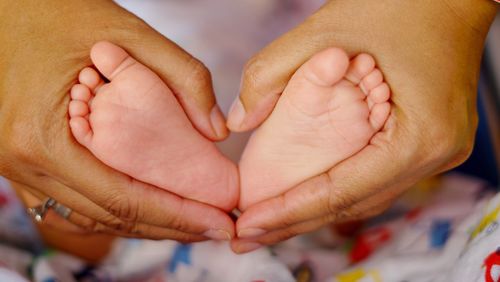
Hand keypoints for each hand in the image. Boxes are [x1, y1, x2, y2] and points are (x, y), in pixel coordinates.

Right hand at [0, 0, 233, 240]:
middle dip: (170, 226)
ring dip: (144, 222)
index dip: (177, 217)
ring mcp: (17, 168)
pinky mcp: (23, 162)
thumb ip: (182, 76)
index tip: (221, 225)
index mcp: (43, 137)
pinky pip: (73, 201)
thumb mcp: (127, 32)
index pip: (122, 198)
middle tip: (219, 228)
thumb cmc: (58, 13)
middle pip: (109, 216)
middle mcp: (23, 164)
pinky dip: (115, 208)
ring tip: (192, 221)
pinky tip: (149, 205)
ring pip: (91, 214)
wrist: (4, 8)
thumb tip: (216, 131)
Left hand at [229, 0, 496, 252]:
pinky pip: (375, 177)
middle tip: (247, 237)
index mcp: (420, 135)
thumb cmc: (398, 5)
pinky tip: (304, 196)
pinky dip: (337, 188)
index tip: (248, 224)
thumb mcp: (325, 32)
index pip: (342, 190)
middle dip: (295, 222)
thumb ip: (271, 74)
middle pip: (353, 204)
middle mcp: (435, 155)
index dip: (290, 211)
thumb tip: (239, 121)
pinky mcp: (426, 142)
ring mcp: (436, 152)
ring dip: (314, 211)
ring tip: (267, 224)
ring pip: (365, 196)